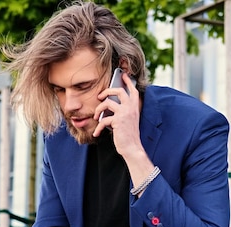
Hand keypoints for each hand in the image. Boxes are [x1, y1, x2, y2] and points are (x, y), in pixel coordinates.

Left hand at [93, 73, 154, 191]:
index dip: (128, 82)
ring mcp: (124, 113)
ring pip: (107, 102)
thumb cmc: (128, 136)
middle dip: (107, 90)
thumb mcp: (127, 121)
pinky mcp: (118, 121)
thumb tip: (108, 104)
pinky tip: (96, 133)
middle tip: (100, 96)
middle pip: (119, 91)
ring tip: (95, 117)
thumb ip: (123, 111)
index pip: (133, 91)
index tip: (123, 75)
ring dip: (98, 109)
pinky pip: (103, 120)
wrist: (132, 148)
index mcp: (135, 107)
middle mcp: (131, 108)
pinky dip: (98, 127)